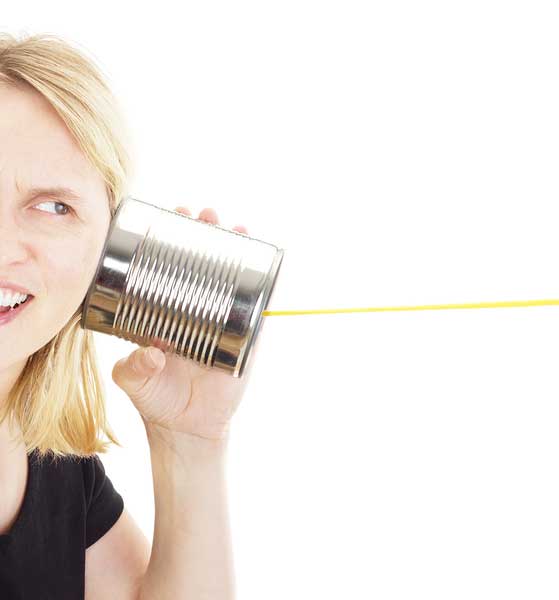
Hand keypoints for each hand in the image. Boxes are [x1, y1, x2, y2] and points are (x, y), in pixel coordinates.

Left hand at [111, 207, 257, 441]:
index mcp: (164, 310)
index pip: (167, 266)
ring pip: (231, 277)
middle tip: (202, 215)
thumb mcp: (133, 381)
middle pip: (201, 262)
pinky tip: (265, 261)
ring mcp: (222, 320)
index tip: (170, 216)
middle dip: (203, 233)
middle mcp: (194, 309)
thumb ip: (133, 368)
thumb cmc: (156, 398)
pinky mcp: (246, 337)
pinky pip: (257, 306)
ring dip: (234, 248)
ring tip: (234, 228)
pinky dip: (263, 283)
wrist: (188, 427)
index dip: (170, 240)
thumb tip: (150, 353)